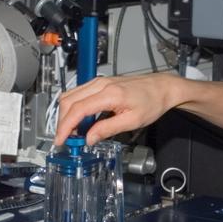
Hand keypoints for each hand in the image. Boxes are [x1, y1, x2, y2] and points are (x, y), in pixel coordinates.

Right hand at [54, 74, 184, 145]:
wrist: (161, 88)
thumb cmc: (152, 102)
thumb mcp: (132, 121)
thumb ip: (108, 129)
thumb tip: (89, 138)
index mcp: (109, 94)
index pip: (77, 109)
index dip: (65, 127)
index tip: (61, 140)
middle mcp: (100, 84)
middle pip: (68, 101)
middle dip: (63, 122)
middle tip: (66, 139)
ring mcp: (99, 82)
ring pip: (70, 96)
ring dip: (67, 115)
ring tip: (74, 132)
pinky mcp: (100, 83)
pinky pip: (79, 94)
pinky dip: (74, 108)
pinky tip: (81, 122)